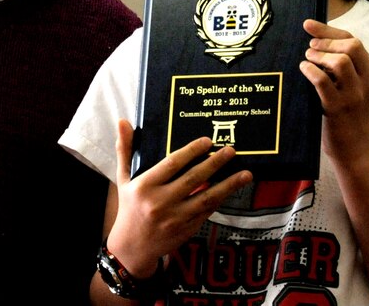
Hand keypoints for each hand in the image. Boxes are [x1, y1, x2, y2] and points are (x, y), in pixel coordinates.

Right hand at [106, 120, 251, 277]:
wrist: (132, 246)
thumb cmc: (129, 206)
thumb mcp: (123, 178)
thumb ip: (125, 150)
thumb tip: (122, 121)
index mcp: (145, 186)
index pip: (172, 164)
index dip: (191, 151)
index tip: (207, 141)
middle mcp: (160, 202)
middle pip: (193, 178)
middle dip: (215, 163)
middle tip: (231, 150)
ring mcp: (175, 218)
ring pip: (206, 197)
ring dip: (228, 185)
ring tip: (245, 173)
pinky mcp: (186, 229)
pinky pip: (207, 211)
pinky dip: (220, 199)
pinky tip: (232, 189)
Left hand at [299, 19, 368, 159]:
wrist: (356, 149)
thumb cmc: (348, 114)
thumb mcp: (352, 86)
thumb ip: (341, 66)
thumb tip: (315, 42)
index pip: (353, 40)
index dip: (329, 30)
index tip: (308, 25)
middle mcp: (367, 81)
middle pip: (351, 45)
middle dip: (326, 41)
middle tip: (310, 47)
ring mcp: (354, 95)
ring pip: (341, 61)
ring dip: (319, 56)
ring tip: (307, 59)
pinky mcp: (338, 108)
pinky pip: (323, 82)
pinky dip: (311, 71)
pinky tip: (303, 69)